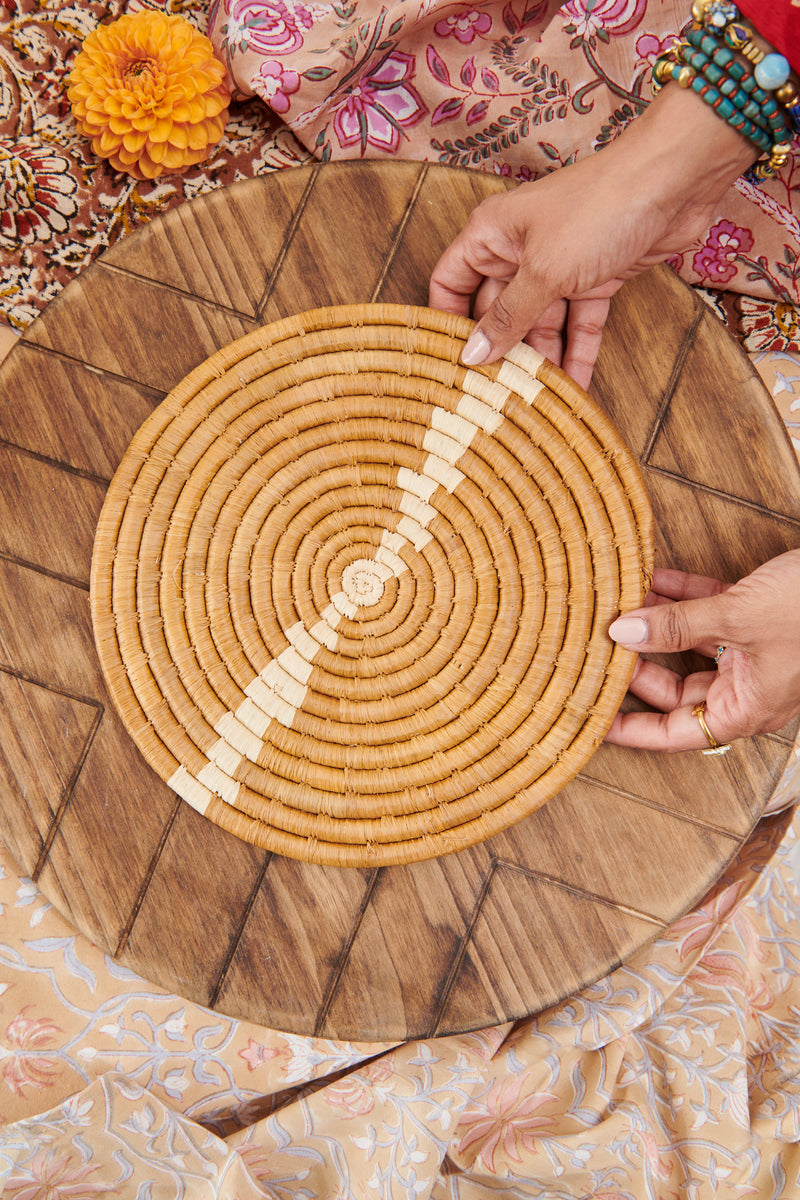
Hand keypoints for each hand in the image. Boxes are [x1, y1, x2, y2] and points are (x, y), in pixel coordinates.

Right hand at [428, 85, 755, 388]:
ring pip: (540, 324)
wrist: (675, 182)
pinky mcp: (595, 279)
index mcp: (491, 234)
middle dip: (498, 352)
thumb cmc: (599, 207)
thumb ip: (508, 316)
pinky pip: (579, 325)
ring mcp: (558, 266)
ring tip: (532, 403)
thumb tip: (473, 354)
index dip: (445, 321)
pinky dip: (579, 353)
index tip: (445, 364)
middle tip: (492, 398)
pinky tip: (574, 389)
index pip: (450, 282)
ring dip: (541, 361)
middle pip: (496, 311)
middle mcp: (519, 250)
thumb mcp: (544, 270)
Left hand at [604, 551, 799, 751]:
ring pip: (689, 647)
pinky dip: (681, 597)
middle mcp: (748, 686)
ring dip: (654, 624)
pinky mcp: (758, 617)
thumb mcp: (739, 617)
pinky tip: (650, 578)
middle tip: (593, 649)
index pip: (675, 733)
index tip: (590, 720)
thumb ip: (677, 625)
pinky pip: (709, 613)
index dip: (631, 729)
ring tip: (614, 607)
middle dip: (635, 666)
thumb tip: (621, 632)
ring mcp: (753, 652)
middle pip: (676, 690)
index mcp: (748, 708)